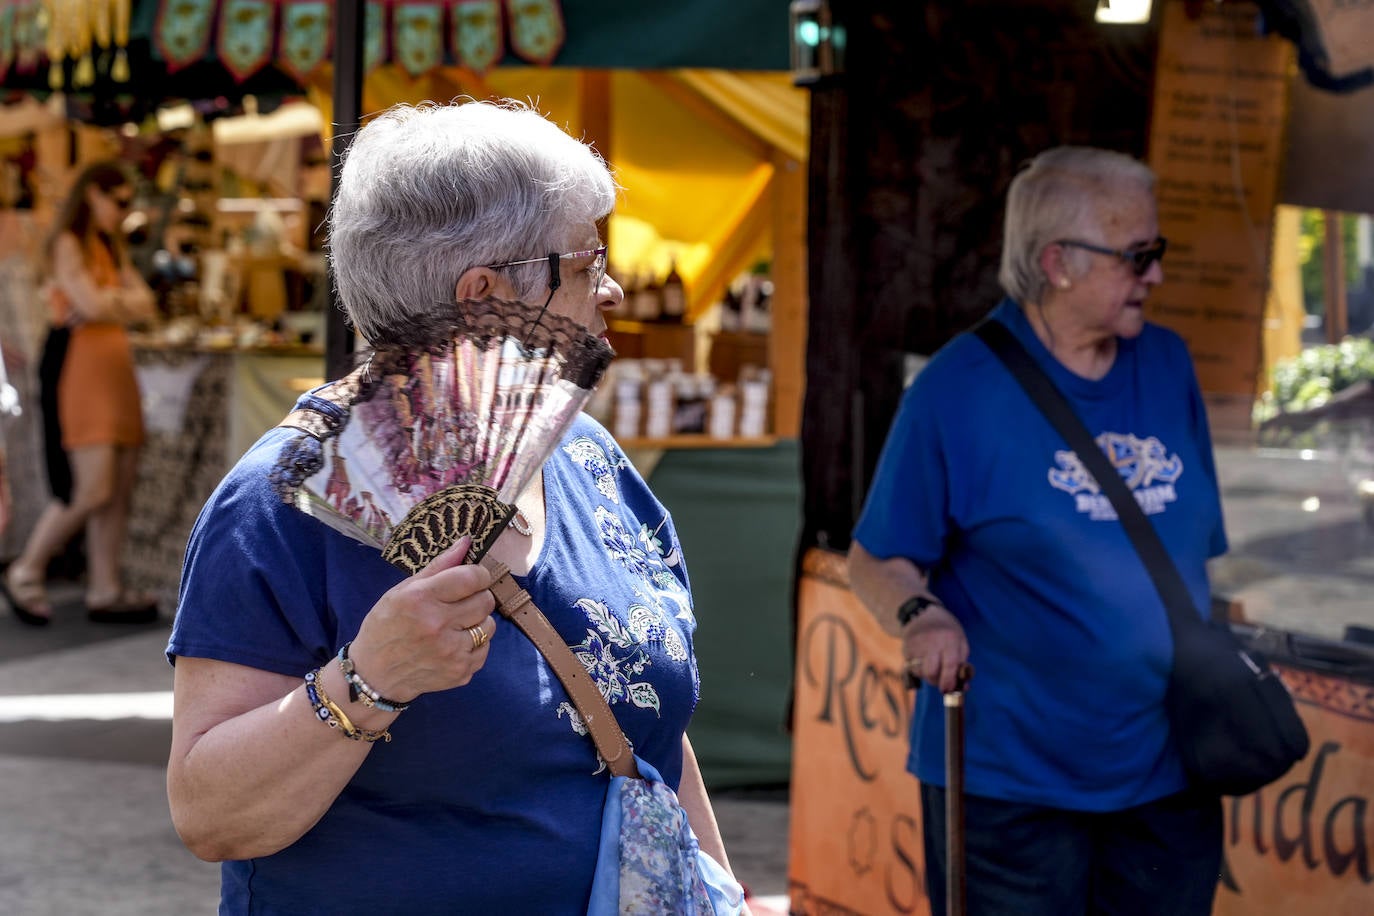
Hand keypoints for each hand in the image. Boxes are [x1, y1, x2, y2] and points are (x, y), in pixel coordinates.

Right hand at [347, 536, 496, 702]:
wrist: (374, 674)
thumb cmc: (386, 626)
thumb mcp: (402, 591)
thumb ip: (438, 566)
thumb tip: (467, 542)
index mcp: (421, 599)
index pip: (472, 578)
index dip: (479, 574)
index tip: (473, 578)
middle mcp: (437, 625)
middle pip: (485, 600)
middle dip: (478, 597)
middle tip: (461, 602)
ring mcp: (450, 652)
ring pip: (489, 625)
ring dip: (477, 622)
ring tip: (456, 624)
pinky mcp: (460, 672)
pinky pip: (485, 649)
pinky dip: (474, 645)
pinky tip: (454, 644)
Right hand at [902, 605, 968, 693]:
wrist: (922, 614)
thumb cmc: (946, 631)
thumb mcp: (960, 641)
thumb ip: (963, 664)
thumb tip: (964, 687)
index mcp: (950, 639)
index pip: (950, 665)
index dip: (949, 681)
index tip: (948, 690)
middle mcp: (932, 641)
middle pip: (931, 672)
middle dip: (936, 681)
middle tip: (941, 681)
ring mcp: (917, 645)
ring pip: (920, 672)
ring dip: (927, 676)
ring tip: (932, 666)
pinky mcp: (906, 649)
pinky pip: (912, 669)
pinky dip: (919, 670)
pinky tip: (923, 661)